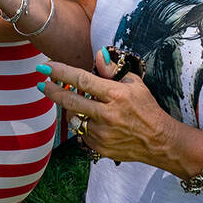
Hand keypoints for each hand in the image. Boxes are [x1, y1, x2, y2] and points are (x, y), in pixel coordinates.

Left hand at [39, 50, 180, 166]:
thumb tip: (97, 54)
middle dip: (52, 91)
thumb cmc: (146, 108)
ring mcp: (102, 134)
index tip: (44, 68)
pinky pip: (82, 134)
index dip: (60, 72)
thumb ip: (111, 70)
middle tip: (42, 84)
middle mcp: (107, 115)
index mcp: (115, 95)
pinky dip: (84, 126)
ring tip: (79, 104)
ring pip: (74, 119)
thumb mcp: (134, 83)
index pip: (81, 80)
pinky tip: (93, 121)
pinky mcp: (100, 148)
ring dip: (72, 110)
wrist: (159, 141)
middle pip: (70, 101)